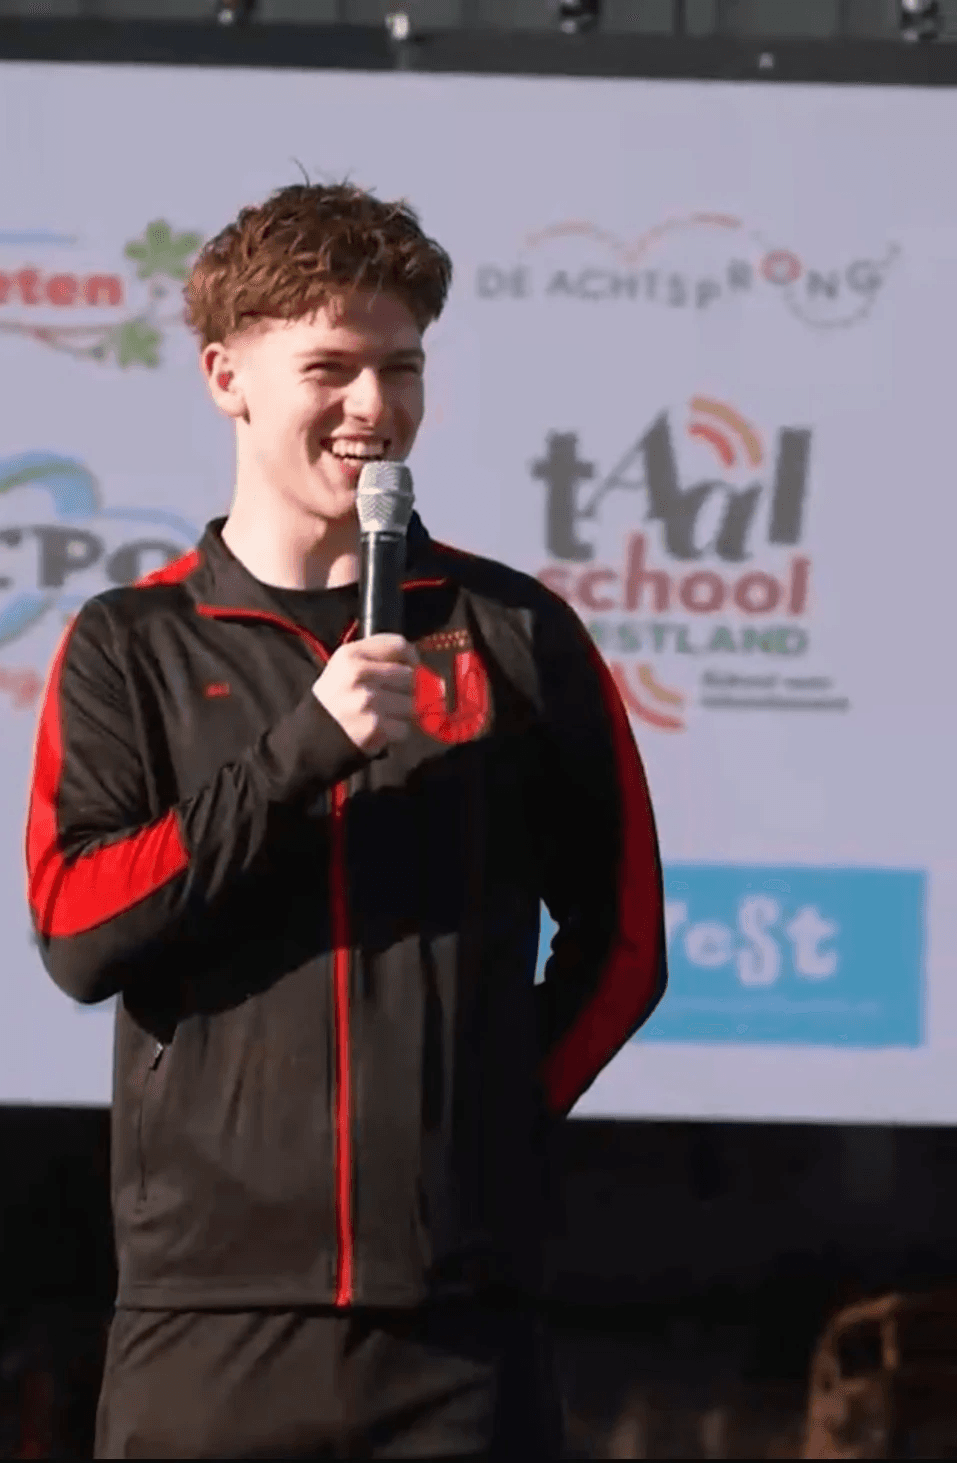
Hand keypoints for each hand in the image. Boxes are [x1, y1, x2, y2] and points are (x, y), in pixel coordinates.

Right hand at [312, 635, 417, 754]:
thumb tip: (420, 667)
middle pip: (408, 676)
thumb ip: (378, 659)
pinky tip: (378, 731)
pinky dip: (395, 733)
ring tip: (381, 716)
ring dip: (401, 714)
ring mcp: (368, 701)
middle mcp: (359, 674)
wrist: (309, 738)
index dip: (411, 657)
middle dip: (404, 690)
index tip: (411, 667)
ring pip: (410, 703)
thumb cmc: (335, 700)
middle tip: (388, 698)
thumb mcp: (344, 668)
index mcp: (351, 654)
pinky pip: (404, 728)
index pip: (398, 645)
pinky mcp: (375, 727)